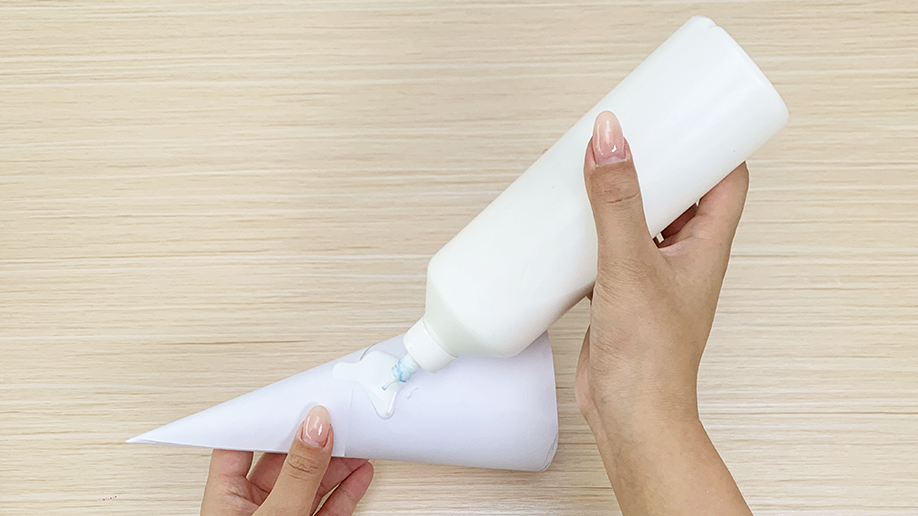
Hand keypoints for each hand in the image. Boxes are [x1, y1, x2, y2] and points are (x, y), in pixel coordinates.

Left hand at [201, 406, 373, 515]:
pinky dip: (347, 489)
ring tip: (356, 440)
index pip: (239, 445)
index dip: (263, 419)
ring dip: (336, 462)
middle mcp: (250, 509)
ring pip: (310, 483)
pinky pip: (328, 506)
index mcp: (224, 500)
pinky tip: (360, 472)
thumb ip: (298, 474)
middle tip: (332, 416)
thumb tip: (315, 428)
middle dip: (311, 438)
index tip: (290, 399)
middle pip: (283, 461)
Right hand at [575, 111, 751, 514]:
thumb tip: (611, 138)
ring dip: (621, 199)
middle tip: (624, 138)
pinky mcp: (623, 295)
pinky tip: (567, 228)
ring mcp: (654, 278)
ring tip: (591, 173)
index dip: (711, 144)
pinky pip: (611, 251)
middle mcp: (685, 259)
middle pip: (681, 195)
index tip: (682, 117)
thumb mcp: (629, 263)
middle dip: (655, 165)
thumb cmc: (650, 356)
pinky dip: (593, 234)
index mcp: (706, 246)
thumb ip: (617, 201)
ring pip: (643, 223)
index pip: (726, 180)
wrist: (630, 416)